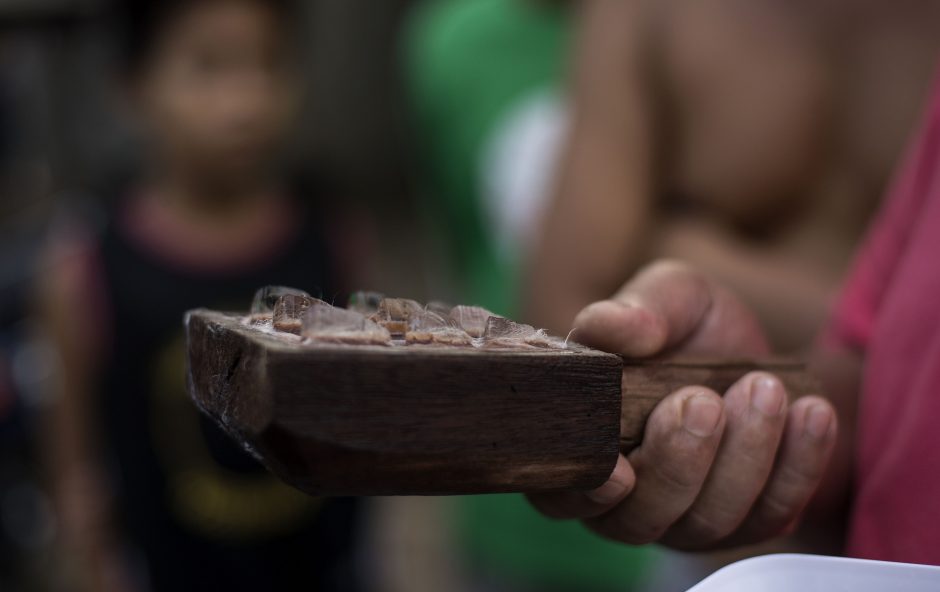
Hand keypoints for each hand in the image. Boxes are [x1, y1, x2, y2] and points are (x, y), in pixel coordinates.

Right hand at [528, 260, 837, 549]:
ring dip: (742, 457)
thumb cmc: (691, 328)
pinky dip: (797, 464)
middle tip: (704, 400)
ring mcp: (686, 519)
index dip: (585, 490)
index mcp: (582, 448)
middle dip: (677, 462)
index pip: (559, 493)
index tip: (618, 467)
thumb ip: (635, 310)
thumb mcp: (670, 298)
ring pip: (706, 522)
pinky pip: (772, 515)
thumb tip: (606, 328)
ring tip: (765, 388)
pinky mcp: (748, 523)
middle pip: (637, 517)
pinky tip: (811, 412)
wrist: (759, 354)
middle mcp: (624, 499)